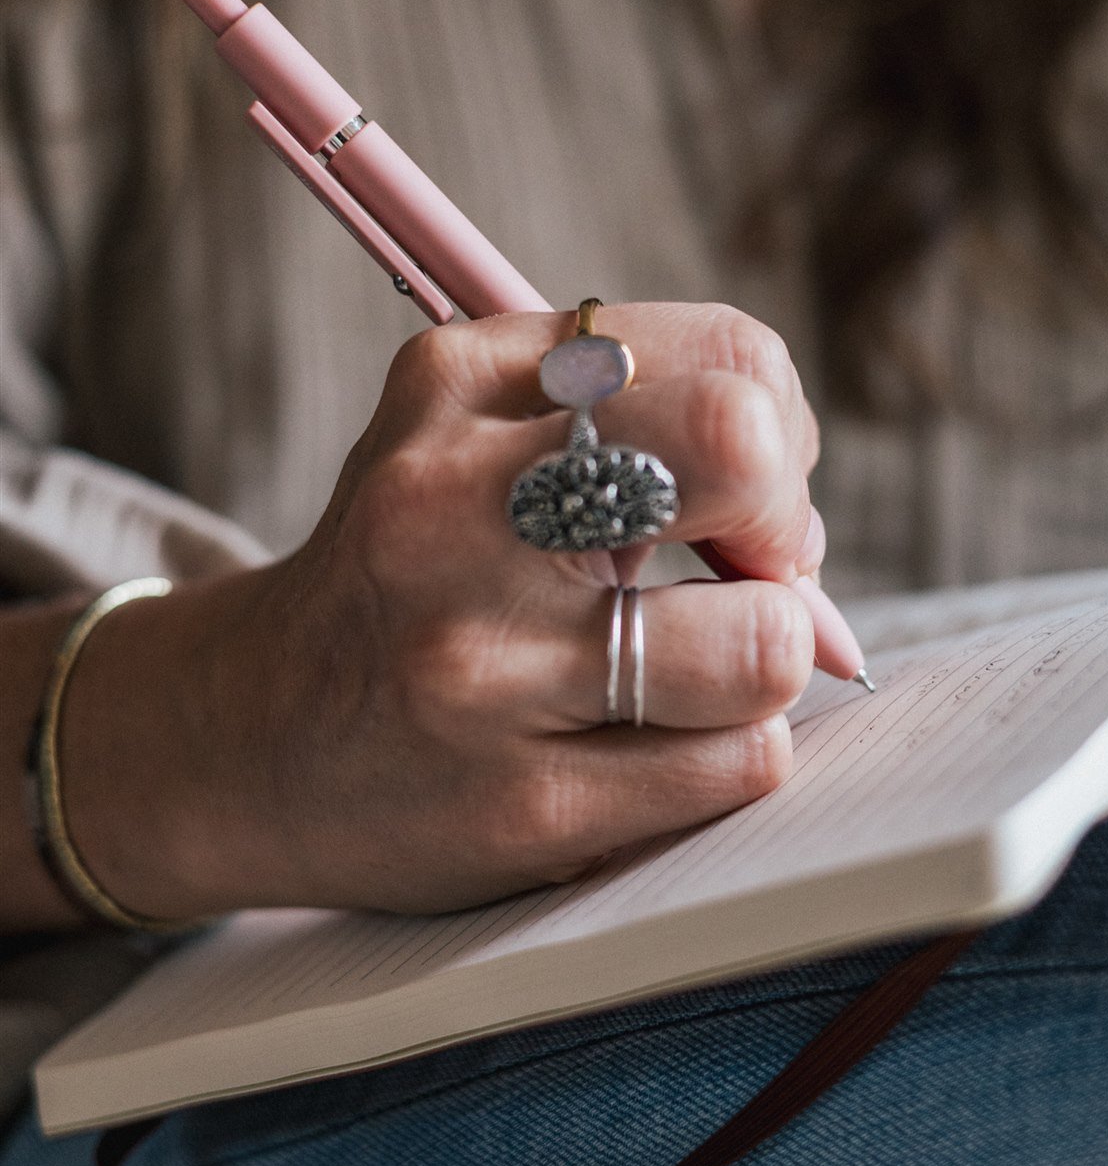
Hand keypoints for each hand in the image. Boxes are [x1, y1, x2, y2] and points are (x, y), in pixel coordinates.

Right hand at [60, 304, 824, 920]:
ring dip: (767, 659)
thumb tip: (807, 524)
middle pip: (742, 450)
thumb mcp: (471, 435)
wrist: (241, 740)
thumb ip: (634, 418)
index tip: (736, 493)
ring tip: (696, 672)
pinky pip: (738, 764)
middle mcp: (455, 508)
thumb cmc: (409, 577)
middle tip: (747, 575)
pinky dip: (733, 750)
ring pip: (763, 640)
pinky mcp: (521, 807)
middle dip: (788, 524)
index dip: (777, 429)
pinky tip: (652, 744)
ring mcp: (482, 666)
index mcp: (457, 388)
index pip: (726, 357)